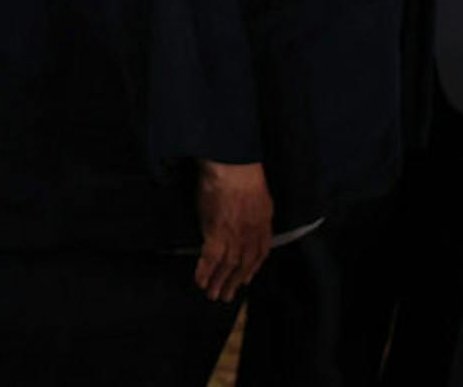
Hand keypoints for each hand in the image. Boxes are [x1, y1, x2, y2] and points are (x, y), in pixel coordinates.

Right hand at [193, 159, 271, 301]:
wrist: (232, 167)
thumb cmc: (244, 174)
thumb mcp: (260, 196)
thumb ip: (257, 214)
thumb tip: (251, 222)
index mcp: (263, 225)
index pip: (260, 253)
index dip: (252, 269)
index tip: (246, 279)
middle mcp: (251, 235)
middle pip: (243, 264)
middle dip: (235, 282)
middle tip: (226, 296)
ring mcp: (234, 237)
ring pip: (227, 266)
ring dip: (219, 282)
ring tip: (212, 294)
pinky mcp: (216, 234)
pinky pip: (210, 259)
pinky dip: (205, 272)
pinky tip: (200, 281)